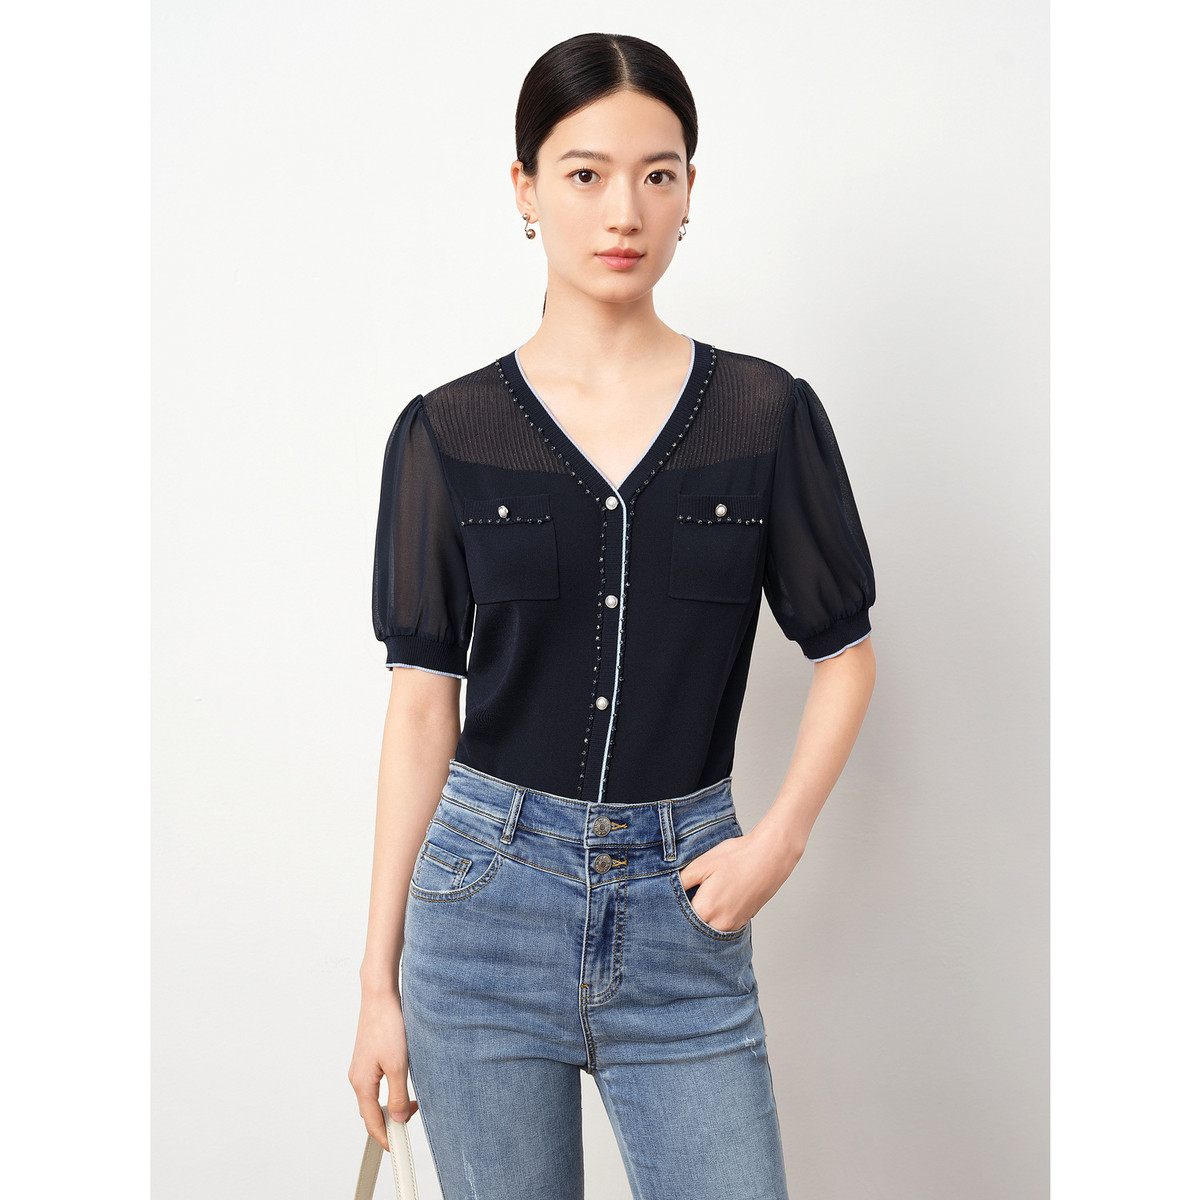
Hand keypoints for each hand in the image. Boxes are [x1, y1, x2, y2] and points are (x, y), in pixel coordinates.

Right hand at [348, 986, 418, 1152]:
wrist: (380, 996)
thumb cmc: (387, 1025)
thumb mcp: (398, 1065)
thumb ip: (397, 1096)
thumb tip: (397, 1119)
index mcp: (361, 1084)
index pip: (372, 1122)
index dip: (385, 1138)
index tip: (398, 1148)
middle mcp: (357, 1078)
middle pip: (371, 1112)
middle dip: (389, 1122)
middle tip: (410, 1122)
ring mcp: (361, 1067)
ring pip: (374, 1098)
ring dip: (390, 1105)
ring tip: (411, 1104)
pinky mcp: (368, 1057)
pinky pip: (376, 1084)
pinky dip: (388, 1091)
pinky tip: (402, 1085)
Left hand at [677, 825, 799, 932]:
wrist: (770, 856)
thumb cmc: (736, 857)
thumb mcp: (702, 864)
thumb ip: (681, 881)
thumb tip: (664, 889)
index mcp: (705, 910)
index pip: (679, 920)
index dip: (671, 911)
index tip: (666, 903)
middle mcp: (720, 924)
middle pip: (694, 928)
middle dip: (687, 918)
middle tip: (687, 897)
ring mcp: (734, 924)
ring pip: (710, 929)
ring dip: (704, 918)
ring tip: (704, 896)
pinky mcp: (745, 920)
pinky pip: (724, 925)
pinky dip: (718, 917)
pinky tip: (719, 898)